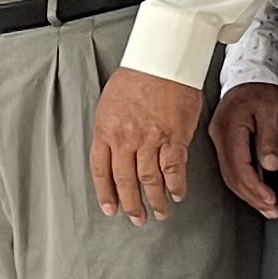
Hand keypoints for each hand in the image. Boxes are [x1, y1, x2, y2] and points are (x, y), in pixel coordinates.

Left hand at [89, 67, 203, 222]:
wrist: (162, 60)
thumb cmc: (138, 74)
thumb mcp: (111, 101)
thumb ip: (112, 129)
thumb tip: (116, 150)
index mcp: (106, 129)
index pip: (100, 170)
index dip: (105, 193)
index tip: (110, 208)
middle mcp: (125, 138)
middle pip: (125, 180)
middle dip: (130, 204)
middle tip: (136, 218)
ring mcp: (150, 139)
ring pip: (149, 180)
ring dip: (155, 200)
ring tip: (159, 212)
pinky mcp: (174, 138)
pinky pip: (173, 169)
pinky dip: (175, 186)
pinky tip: (177, 194)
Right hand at [208, 83, 277, 217]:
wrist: (249, 73)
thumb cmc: (261, 89)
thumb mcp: (271, 111)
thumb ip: (269, 139)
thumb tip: (270, 166)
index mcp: (228, 129)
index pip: (239, 168)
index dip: (256, 188)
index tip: (271, 200)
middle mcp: (219, 137)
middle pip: (232, 177)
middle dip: (252, 197)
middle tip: (271, 210)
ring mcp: (218, 140)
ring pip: (229, 176)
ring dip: (247, 194)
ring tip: (266, 207)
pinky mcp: (223, 141)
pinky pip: (230, 168)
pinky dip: (243, 183)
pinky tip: (255, 191)